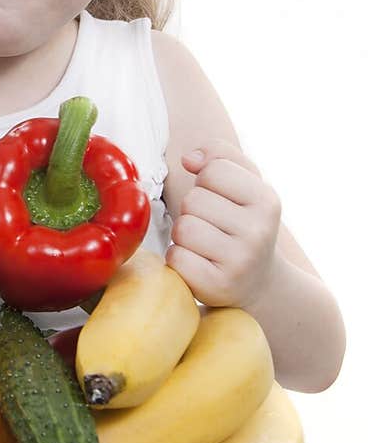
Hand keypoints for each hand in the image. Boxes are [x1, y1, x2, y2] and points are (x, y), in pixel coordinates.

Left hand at [164, 138, 281, 309]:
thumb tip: (189, 158)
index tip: (220, 199)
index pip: (212, 170)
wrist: (259, 282)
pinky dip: (180, 259)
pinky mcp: (217, 286)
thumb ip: (219, 156)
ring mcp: (240, 261)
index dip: (206, 182)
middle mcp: (258, 231)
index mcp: (267, 200)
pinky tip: (199, 263)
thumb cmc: (244, 224)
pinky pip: (176, 257)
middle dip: (193, 211)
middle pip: (193, 200)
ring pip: (183, 228)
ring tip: (205, 245)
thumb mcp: (246, 184)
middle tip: (213, 227)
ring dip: (184, 235)